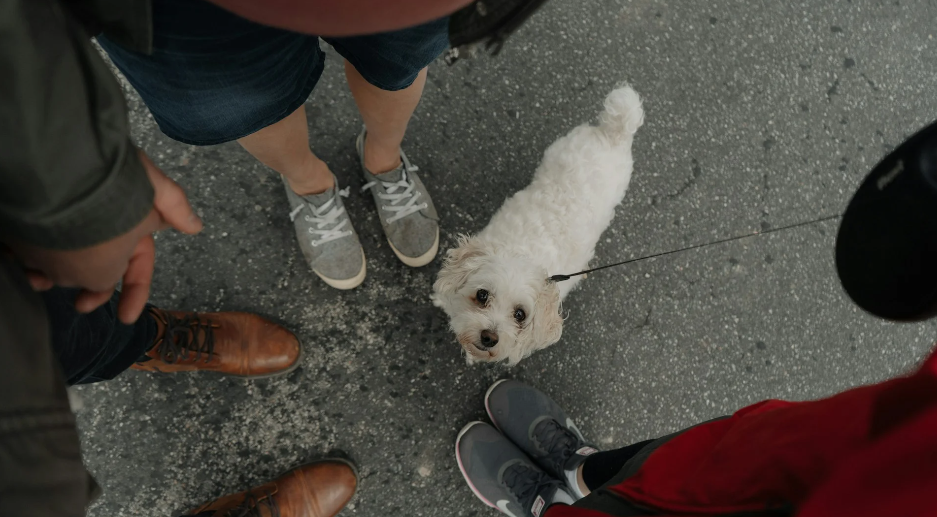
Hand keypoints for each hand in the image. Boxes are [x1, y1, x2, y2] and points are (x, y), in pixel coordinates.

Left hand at [13, 150, 201, 323]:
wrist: (57, 160)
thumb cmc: (106, 176)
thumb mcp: (149, 191)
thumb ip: (174, 207)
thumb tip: (196, 226)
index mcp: (130, 225)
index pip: (137, 265)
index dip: (136, 292)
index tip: (125, 317)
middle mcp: (99, 226)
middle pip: (99, 268)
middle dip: (91, 289)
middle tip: (81, 305)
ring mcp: (64, 224)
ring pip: (62, 261)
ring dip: (54, 276)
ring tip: (41, 279)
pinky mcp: (33, 220)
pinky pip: (31, 248)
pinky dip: (27, 260)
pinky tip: (24, 265)